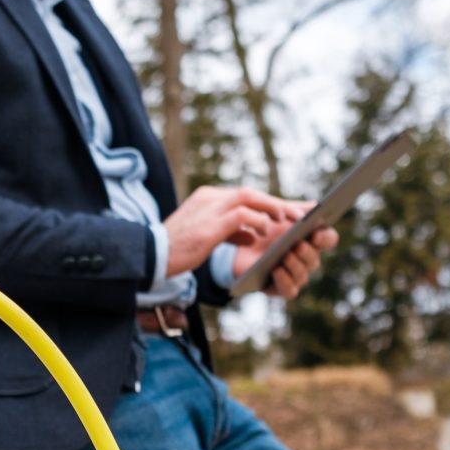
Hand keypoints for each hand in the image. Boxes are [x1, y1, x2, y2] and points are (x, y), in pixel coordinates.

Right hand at [164, 186, 297, 276]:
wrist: (151, 256)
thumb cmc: (177, 249)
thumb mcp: (205, 237)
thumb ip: (228, 231)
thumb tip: (249, 235)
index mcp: (206, 198)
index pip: (244, 196)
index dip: (267, 203)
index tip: (287, 211)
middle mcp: (209, 198)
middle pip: (250, 193)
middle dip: (276, 203)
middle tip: (298, 214)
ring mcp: (208, 209)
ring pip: (249, 198)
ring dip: (272, 208)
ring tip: (288, 220)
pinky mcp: (210, 225)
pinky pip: (242, 215)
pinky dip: (257, 221)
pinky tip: (265, 231)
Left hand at [232, 202, 338, 299]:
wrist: (240, 246)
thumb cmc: (264, 228)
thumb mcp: (276, 215)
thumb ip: (294, 209)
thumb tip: (313, 204)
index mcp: (311, 240)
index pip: (329, 239)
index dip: (326, 237)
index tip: (316, 233)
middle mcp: (307, 260)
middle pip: (314, 259)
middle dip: (307, 252)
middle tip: (298, 245)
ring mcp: (295, 275)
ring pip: (303, 274)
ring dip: (295, 265)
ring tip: (285, 256)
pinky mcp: (281, 288)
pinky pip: (290, 290)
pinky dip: (285, 281)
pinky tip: (276, 270)